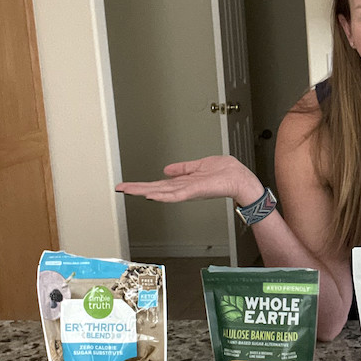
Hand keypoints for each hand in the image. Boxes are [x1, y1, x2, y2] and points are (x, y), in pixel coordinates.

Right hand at [115, 155, 262, 203]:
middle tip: (119, 188)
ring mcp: (188, 191)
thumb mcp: (200, 165)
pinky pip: (176, 194)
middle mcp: (183, 188)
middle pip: (155, 189)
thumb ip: (183, 168)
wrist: (240, 179)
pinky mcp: (195, 191)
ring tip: (129, 190)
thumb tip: (167, 169)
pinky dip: (164, 195)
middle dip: (137, 188)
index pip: (158, 184)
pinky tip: (152, 194)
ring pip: (161, 192)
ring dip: (144, 191)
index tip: (127, 184)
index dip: (142, 184)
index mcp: (184, 182)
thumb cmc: (227, 173)